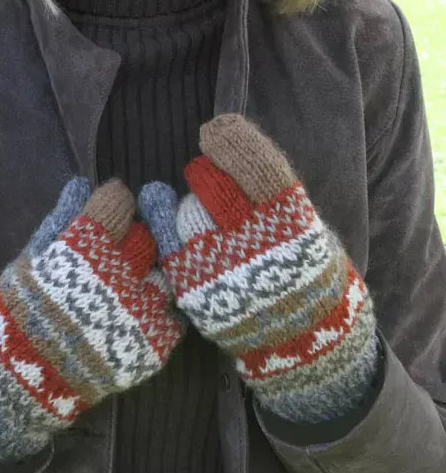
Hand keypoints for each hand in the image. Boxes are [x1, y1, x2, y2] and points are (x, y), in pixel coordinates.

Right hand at [0, 177, 185, 467]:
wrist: (18, 383)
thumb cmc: (15, 315)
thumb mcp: (28, 262)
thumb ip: (59, 221)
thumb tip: (82, 184)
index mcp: (82, 249)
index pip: (117, 202)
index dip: (112, 202)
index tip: (108, 208)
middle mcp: (118, 276)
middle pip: (146, 235)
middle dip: (134, 237)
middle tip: (119, 250)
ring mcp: (139, 313)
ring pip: (164, 274)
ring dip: (150, 276)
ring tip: (129, 288)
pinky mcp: (153, 346)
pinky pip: (172, 316)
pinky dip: (159, 313)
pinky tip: (138, 315)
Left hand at [138, 113, 378, 423]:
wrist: (304, 343)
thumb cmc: (306, 276)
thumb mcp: (309, 229)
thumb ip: (272, 196)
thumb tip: (229, 146)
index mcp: (293, 225)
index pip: (258, 169)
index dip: (233, 143)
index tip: (216, 128)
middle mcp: (256, 247)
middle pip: (213, 188)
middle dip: (205, 173)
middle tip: (205, 172)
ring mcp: (221, 272)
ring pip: (186, 215)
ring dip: (188, 205)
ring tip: (201, 216)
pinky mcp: (195, 293)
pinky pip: (169, 247)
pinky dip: (165, 228)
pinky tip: (165, 218)